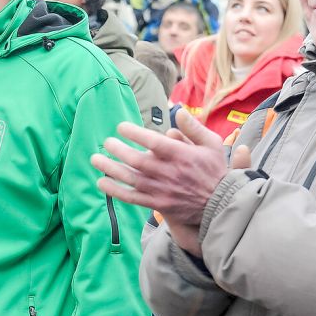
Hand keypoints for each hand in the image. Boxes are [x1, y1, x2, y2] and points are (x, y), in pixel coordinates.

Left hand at [91, 109, 250, 254]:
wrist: (220, 205)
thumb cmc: (215, 171)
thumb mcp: (212, 144)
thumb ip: (193, 128)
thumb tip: (178, 111)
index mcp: (181, 155)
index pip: (153, 142)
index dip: (134, 133)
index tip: (121, 127)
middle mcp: (169, 173)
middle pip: (137, 160)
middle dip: (118, 150)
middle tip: (106, 142)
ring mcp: (161, 190)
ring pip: (131, 179)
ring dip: (110, 169)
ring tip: (95, 159)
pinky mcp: (157, 204)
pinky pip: (132, 197)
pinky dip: (115, 191)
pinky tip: (101, 183)